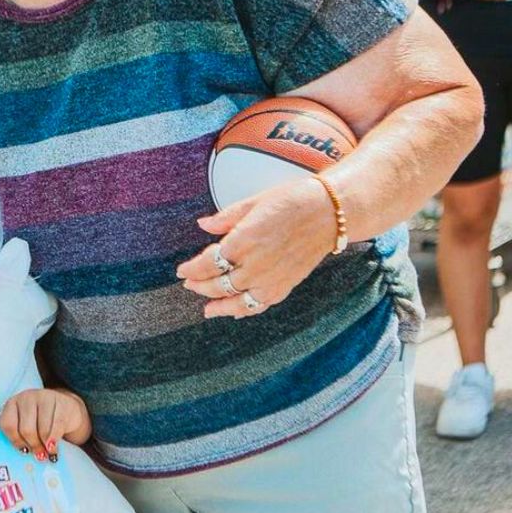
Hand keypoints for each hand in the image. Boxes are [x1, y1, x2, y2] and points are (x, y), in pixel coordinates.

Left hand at [0, 389, 89, 459]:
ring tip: (48, 454)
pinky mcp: (62, 402)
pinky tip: (54, 448)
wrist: (64, 409)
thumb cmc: (40, 422)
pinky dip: (55, 440)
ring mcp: (44, 397)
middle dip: (33, 445)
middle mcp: (26, 398)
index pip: (8, 424)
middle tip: (39, 456)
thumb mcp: (25, 426)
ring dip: (45, 445)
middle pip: (26, 429)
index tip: (24, 451)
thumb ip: (19, 437)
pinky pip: (58, 426)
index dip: (15, 441)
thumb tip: (22, 457)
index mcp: (12, 404)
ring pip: (42, 429)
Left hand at [176, 178, 335, 318]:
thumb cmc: (293, 200)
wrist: (330, 213)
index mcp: (243, 240)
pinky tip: (235, 312)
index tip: (182, 271)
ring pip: (236, 301)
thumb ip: (226, 218)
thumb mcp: (254, 202)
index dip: (192, 269)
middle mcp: (254, 265)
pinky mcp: (285, 286)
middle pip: (218, 284)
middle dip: (200, 285)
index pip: (208, 263)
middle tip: (190, 284)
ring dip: (219, 305)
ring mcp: (270, 279)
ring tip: (207, 309)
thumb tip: (203, 224)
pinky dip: (245, 310)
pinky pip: (259, 305)